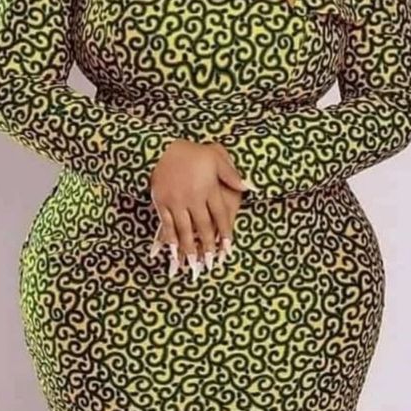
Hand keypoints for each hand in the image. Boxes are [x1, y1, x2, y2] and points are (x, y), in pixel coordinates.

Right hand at [149, 140, 246, 278]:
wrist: (162, 147)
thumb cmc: (192, 152)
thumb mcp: (216, 157)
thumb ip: (231, 174)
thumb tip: (249, 187)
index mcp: (208, 188)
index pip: (220, 215)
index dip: (225, 232)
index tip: (228, 247)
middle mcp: (193, 197)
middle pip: (203, 226)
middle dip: (208, 245)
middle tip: (212, 261)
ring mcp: (176, 201)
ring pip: (185, 229)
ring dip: (190, 247)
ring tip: (193, 263)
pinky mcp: (161, 202)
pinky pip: (167, 224)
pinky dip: (171, 238)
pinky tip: (174, 250)